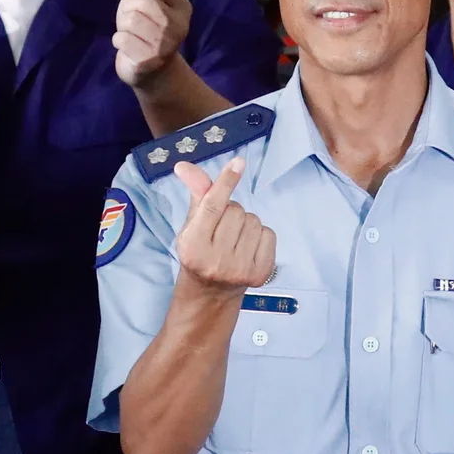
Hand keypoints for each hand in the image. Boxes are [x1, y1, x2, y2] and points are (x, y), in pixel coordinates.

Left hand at [113, 0, 191, 88]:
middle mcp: (179, 23)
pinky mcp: (151, 59)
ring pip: (130, 20)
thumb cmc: (147, 30)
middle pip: (141, 0)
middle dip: (126, 7)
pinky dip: (119, 41)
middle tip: (129, 19)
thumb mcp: (145, 0)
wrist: (153, 72)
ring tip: (131, 34)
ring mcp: (167, 43)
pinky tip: (129, 47)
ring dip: (122, 26)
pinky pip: (122, 39)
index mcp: (181, 5)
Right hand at [171, 157, 274, 294]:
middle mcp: (215, 260)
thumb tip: (184, 166)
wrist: (211, 291)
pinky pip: (269, 234)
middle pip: (236, 210)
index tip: (238, 162)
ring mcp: (239, 269)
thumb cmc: (199, 251)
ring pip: (254, 221)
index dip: (226, 182)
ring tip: (234, 239)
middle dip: (231, 211)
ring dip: (246, 223)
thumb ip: (196, 195)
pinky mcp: (260, 273)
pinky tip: (247, 247)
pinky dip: (260, 235)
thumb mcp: (191, 225)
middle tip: (221, 229)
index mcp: (192, 246)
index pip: (212, 206)